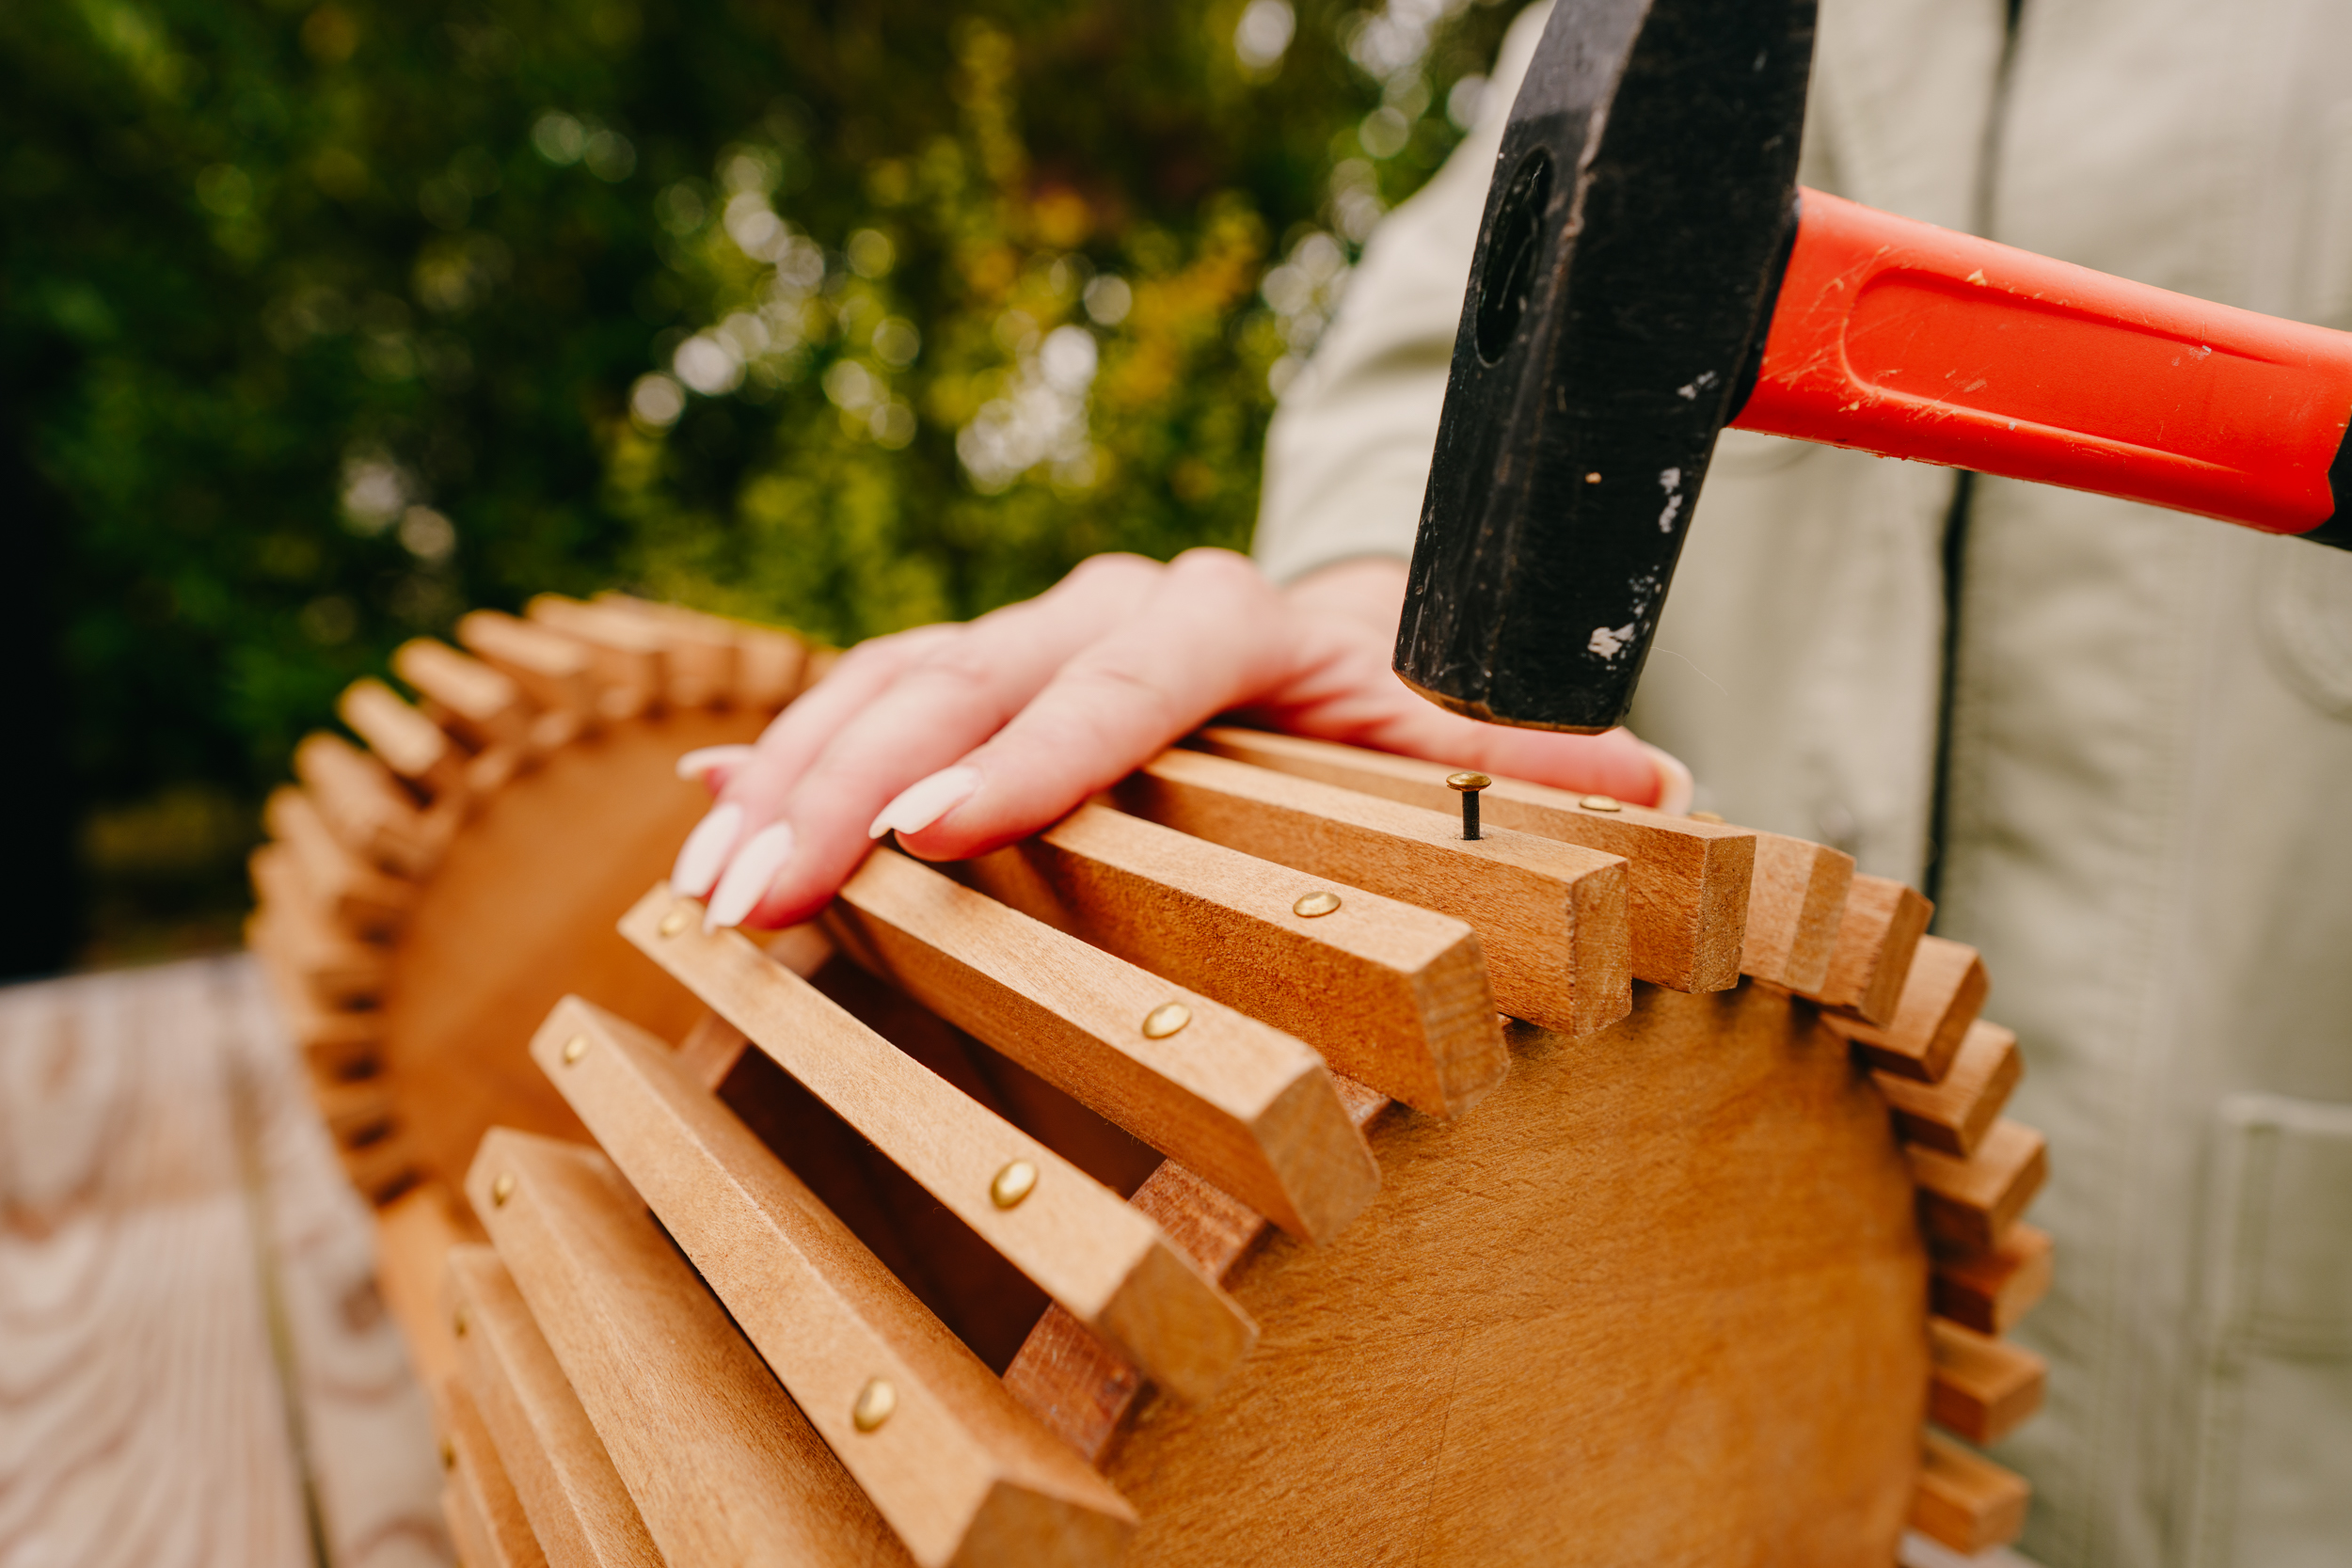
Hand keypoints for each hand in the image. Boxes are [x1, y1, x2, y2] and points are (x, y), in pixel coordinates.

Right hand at [669, 549, 1691, 930]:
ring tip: (703, 888)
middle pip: (964, 683)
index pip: (1120, 682)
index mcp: (1223, 616)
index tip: (935, 836)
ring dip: (787, 784)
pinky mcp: (976, 674)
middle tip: (759, 887)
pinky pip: (863, 706)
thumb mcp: (1458, 718)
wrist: (1323, 628)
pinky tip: (697, 825)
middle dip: (850, 787)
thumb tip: (1664, 791)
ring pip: (887, 689)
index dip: (1031, 761)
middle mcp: (1108, 605)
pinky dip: (779, 763)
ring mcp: (1027, 635)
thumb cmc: (1390, 688)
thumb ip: (1533, 760)